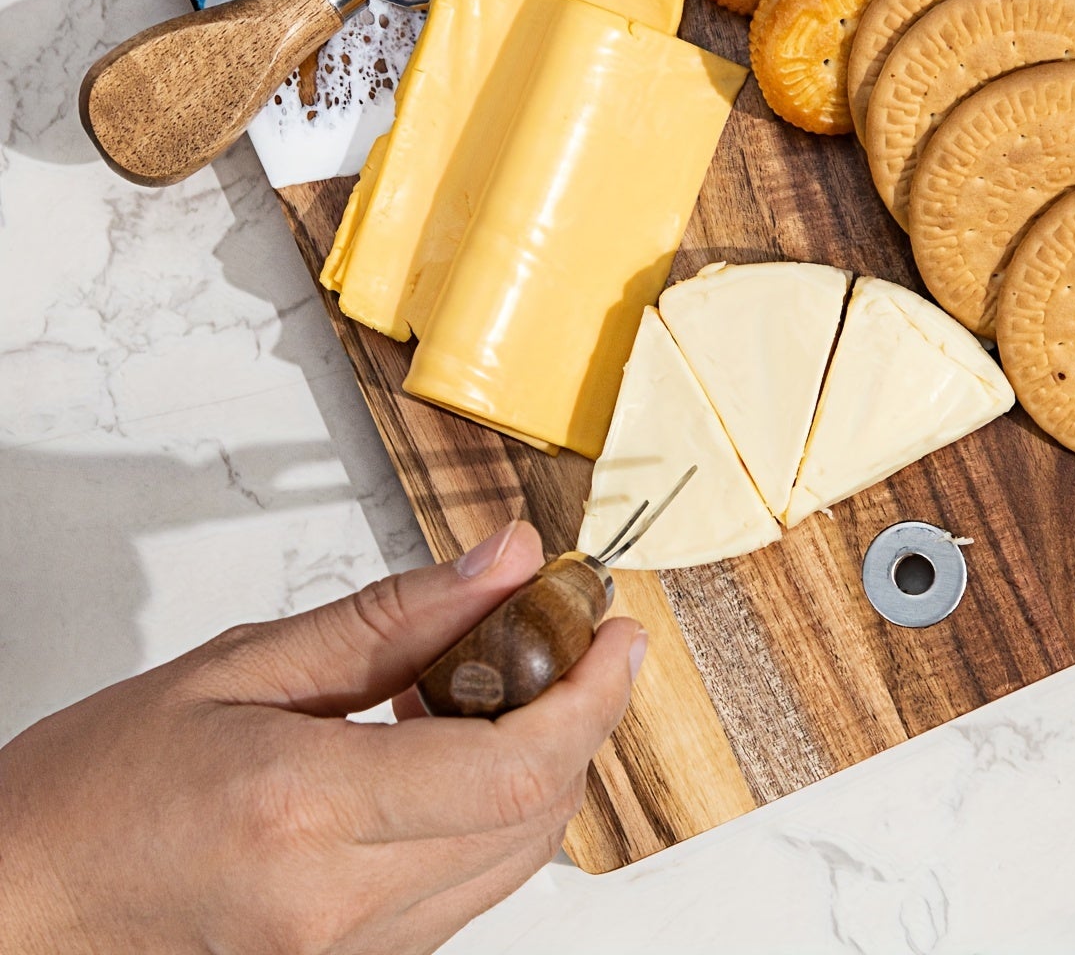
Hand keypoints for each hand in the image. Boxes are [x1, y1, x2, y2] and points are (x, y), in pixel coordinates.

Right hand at [0, 521, 644, 954]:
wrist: (15, 910)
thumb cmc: (92, 790)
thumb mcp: (240, 667)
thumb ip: (391, 616)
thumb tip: (505, 561)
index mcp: (307, 813)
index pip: (516, 766)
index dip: (593, 694)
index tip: (617, 634)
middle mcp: (339, 906)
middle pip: (535, 818)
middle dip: (581, 721)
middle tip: (571, 640)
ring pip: (511, 863)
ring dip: (539, 768)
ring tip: (498, 686)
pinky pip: (461, 894)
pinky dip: (486, 816)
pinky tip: (446, 752)